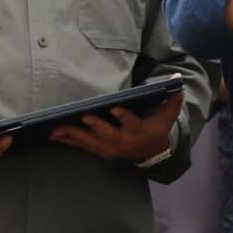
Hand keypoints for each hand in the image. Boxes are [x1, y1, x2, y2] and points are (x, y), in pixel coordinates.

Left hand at [50, 79, 181, 163]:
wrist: (152, 152)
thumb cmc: (157, 127)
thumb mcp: (168, 114)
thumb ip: (173, 97)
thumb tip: (177, 80)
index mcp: (139, 131)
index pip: (132, 124)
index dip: (124, 118)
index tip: (116, 109)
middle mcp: (123, 141)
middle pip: (107, 134)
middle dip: (96, 126)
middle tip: (84, 117)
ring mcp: (110, 148)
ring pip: (91, 142)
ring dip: (74, 135)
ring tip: (57, 128)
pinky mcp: (100, 150)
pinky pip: (83, 146)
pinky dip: (69, 140)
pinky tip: (54, 134)